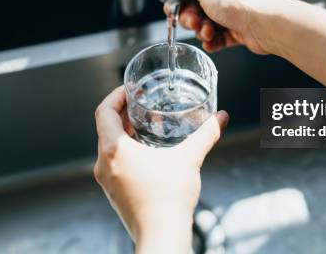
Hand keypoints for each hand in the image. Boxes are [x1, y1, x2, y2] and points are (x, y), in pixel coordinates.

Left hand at [94, 86, 228, 252]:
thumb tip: (221, 118)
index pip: (104, 111)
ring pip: (108, 146)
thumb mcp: (189, 159)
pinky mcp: (114, 192)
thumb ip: (206, 134)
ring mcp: (107, 180)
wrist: (162, 236)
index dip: (116, 96)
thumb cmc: (169, 199)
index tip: (130, 90)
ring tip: (145, 125)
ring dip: (123, 132)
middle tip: (141, 103)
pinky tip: (147, 152)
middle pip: (105, 127)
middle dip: (122, 112)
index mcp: (114, 150)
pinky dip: (125, 150)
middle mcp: (104, 164)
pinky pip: (113, 162)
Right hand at [169, 0, 273, 53]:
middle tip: (194, 23)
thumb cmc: (238, 1)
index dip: (179, 0)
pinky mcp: (236, 29)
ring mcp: (230, 11)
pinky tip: (211, 43)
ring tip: (209, 33)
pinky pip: (217, 37)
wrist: (264, 24)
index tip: (172, 11)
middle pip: (194, 7)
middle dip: (191, 19)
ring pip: (204, 24)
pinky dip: (212, 41)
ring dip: (202, 31)